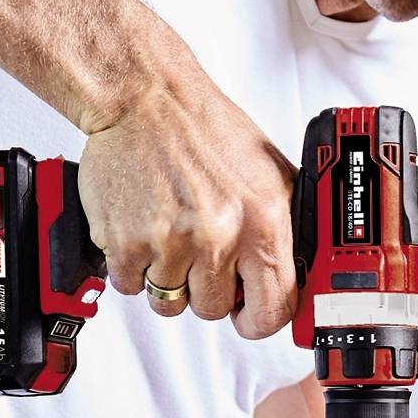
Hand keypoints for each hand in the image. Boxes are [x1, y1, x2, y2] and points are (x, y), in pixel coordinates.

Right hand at [78, 67, 297, 339]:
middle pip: (214, 310)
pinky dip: (134, 266)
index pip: (273, 309)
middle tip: (199, 253)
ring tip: (170, 236)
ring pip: (170, 302)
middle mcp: (217, 235)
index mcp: (262, 221)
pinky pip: (130, 287)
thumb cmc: (205, 129)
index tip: (248, 314)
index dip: (259, 318)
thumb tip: (291, 274)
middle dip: (206, 289)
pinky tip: (144, 231)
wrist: (145, 99)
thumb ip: (284, 226)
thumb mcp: (270, 172)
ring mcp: (169, 242)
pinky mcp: (125, 243)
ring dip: (168, 279)